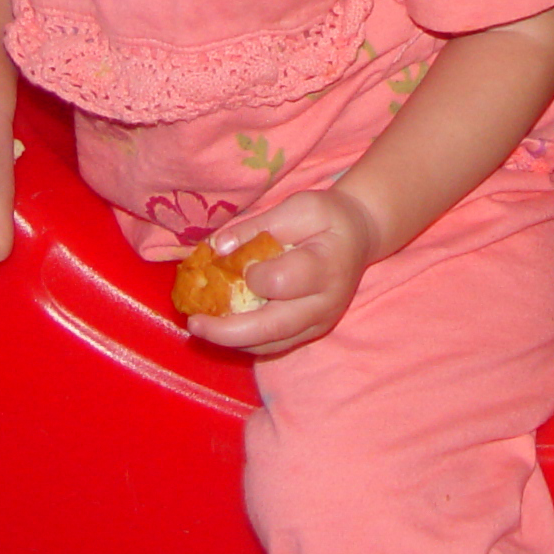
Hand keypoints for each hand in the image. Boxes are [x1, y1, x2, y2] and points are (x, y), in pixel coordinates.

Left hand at [185, 188, 381, 357]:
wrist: (359, 238)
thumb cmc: (328, 218)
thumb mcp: (298, 207)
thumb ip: (258, 226)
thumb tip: (217, 247)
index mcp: (325, 266)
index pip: (280, 283)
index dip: (252, 276)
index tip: (241, 261)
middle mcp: (324, 304)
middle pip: (272, 328)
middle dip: (227, 331)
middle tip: (194, 323)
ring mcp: (319, 324)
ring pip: (269, 345)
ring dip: (231, 340)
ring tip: (201, 326)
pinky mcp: (310, 334)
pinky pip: (272, 346)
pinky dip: (244, 340)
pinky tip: (222, 327)